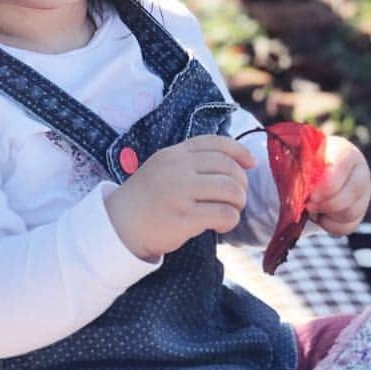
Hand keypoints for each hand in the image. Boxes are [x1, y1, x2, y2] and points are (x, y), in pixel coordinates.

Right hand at [105, 135, 255, 260]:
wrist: (119, 225)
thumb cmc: (146, 199)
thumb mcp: (162, 168)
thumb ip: (191, 162)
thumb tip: (236, 165)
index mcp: (175, 154)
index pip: (216, 144)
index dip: (240, 152)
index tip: (251, 164)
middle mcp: (178, 169)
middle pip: (229, 169)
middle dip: (241, 185)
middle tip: (236, 199)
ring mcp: (181, 192)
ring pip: (232, 191)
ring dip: (238, 204)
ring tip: (228, 212)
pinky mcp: (184, 218)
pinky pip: (225, 214)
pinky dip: (230, 221)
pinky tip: (219, 225)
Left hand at [306, 135, 370, 235]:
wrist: (312, 173)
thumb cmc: (305, 164)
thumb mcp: (301, 161)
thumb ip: (301, 171)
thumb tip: (301, 191)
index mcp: (345, 152)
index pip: (342, 167)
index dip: (327, 185)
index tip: (310, 195)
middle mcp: (360, 172)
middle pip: (352, 192)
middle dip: (326, 203)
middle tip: (307, 205)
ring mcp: (363, 194)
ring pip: (350, 212)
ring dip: (326, 214)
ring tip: (311, 207)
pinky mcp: (359, 213)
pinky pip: (347, 227)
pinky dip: (329, 225)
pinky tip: (319, 215)